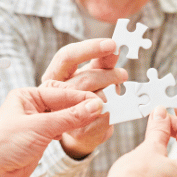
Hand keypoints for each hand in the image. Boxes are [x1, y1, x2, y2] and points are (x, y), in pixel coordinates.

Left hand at [0, 86, 103, 176]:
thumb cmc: (3, 144)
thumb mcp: (41, 127)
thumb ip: (70, 117)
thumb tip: (95, 106)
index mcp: (27, 96)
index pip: (62, 93)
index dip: (82, 98)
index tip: (101, 102)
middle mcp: (32, 107)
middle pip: (65, 103)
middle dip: (83, 108)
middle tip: (104, 111)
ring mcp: (37, 123)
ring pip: (65, 117)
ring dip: (80, 119)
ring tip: (99, 120)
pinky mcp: (40, 139)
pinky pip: (63, 130)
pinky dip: (74, 131)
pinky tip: (85, 130)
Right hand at [41, 39, 126, 158]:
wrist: (80, 131)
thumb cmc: (83, 98)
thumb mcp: (91, 75)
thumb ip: (101, 62)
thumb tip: (114, 48)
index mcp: (54, 76)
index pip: (67, 56)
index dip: (90, 48)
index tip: (113, 45)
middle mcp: (53, 95)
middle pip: (85, 78)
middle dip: (109, 75)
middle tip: (123, 74)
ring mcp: (63, 114)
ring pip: (95, 98)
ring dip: (113, 94)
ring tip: (118, 93)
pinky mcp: (78, 131)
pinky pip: (104, 117)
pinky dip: (115, 111)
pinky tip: (115, 108)